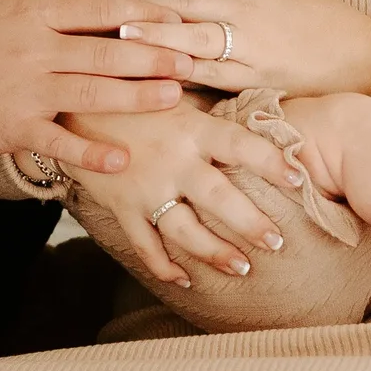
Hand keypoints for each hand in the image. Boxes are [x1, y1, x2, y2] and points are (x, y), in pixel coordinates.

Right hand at [0, 0, 186, 178]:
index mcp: (38, 14)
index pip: (99, 10)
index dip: (142, 14)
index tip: (177, 19)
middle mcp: (36, 50)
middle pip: (103, 52)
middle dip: (151, 57)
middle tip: (191, 60)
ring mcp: (27, 91)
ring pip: (90, 93)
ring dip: (134, 97)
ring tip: (173, 98)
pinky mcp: (17, 127)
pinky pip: (58, 142)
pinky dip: (89, 153)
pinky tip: (122, 160)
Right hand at [63, 105, 295, 288]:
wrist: (71, 102)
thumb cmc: (134, 92)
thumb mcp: (173, 90)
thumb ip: (209, 108)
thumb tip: (264, 103)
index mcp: (192, 127)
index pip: (241, 145)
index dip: (272, 162)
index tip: (300, 179)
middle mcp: (172, 159)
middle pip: (219, 198)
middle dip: (250, 223)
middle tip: (277, 242)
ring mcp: (145, 187)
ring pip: (185, 230)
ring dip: (214, 252)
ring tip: (242, 268)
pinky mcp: (121, 206)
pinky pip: (145, 245)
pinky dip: (164, 266)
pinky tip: (184, 279)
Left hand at [113, 0, 370, 99]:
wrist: (365, 53)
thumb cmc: (321, 22)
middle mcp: (245, 9)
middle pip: (182, 2)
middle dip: (141, 4)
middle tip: (102, 6)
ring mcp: (251, 43)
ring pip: (192, 35)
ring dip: (154, 35)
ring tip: (119, 35)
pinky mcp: (259, 76)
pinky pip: (215, 73)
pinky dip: (185, 72)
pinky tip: (159, 76)